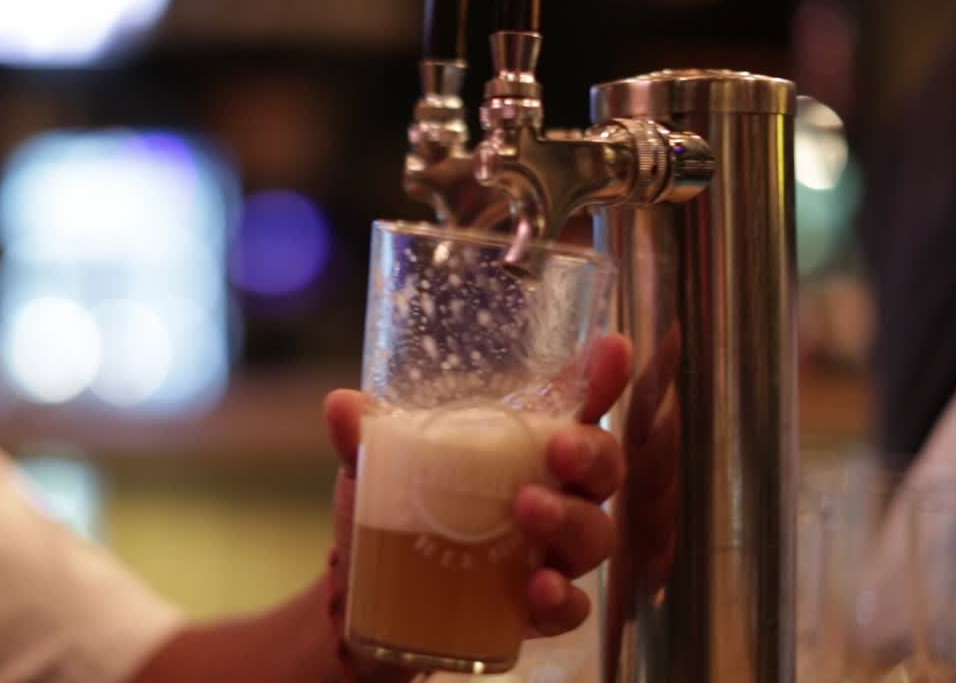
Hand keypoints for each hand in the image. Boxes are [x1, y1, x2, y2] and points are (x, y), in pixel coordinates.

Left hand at [323, 333, 632, 655]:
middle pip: (602, 469)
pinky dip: (561, 599)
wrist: (374, 598)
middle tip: (561, 450)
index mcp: (526, 448)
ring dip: (570, 520)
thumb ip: (363, 437)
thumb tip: (342, 404)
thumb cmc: (398, 511)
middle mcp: (555, 495)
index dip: (604, 377)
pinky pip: (571, 606)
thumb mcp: (377, 469)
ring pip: (594, 534)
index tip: (614, 348)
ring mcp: (552, 553)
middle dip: (592, 454)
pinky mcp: (538, 608)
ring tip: (527, 510)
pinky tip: (537, 590)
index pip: (578, 406)